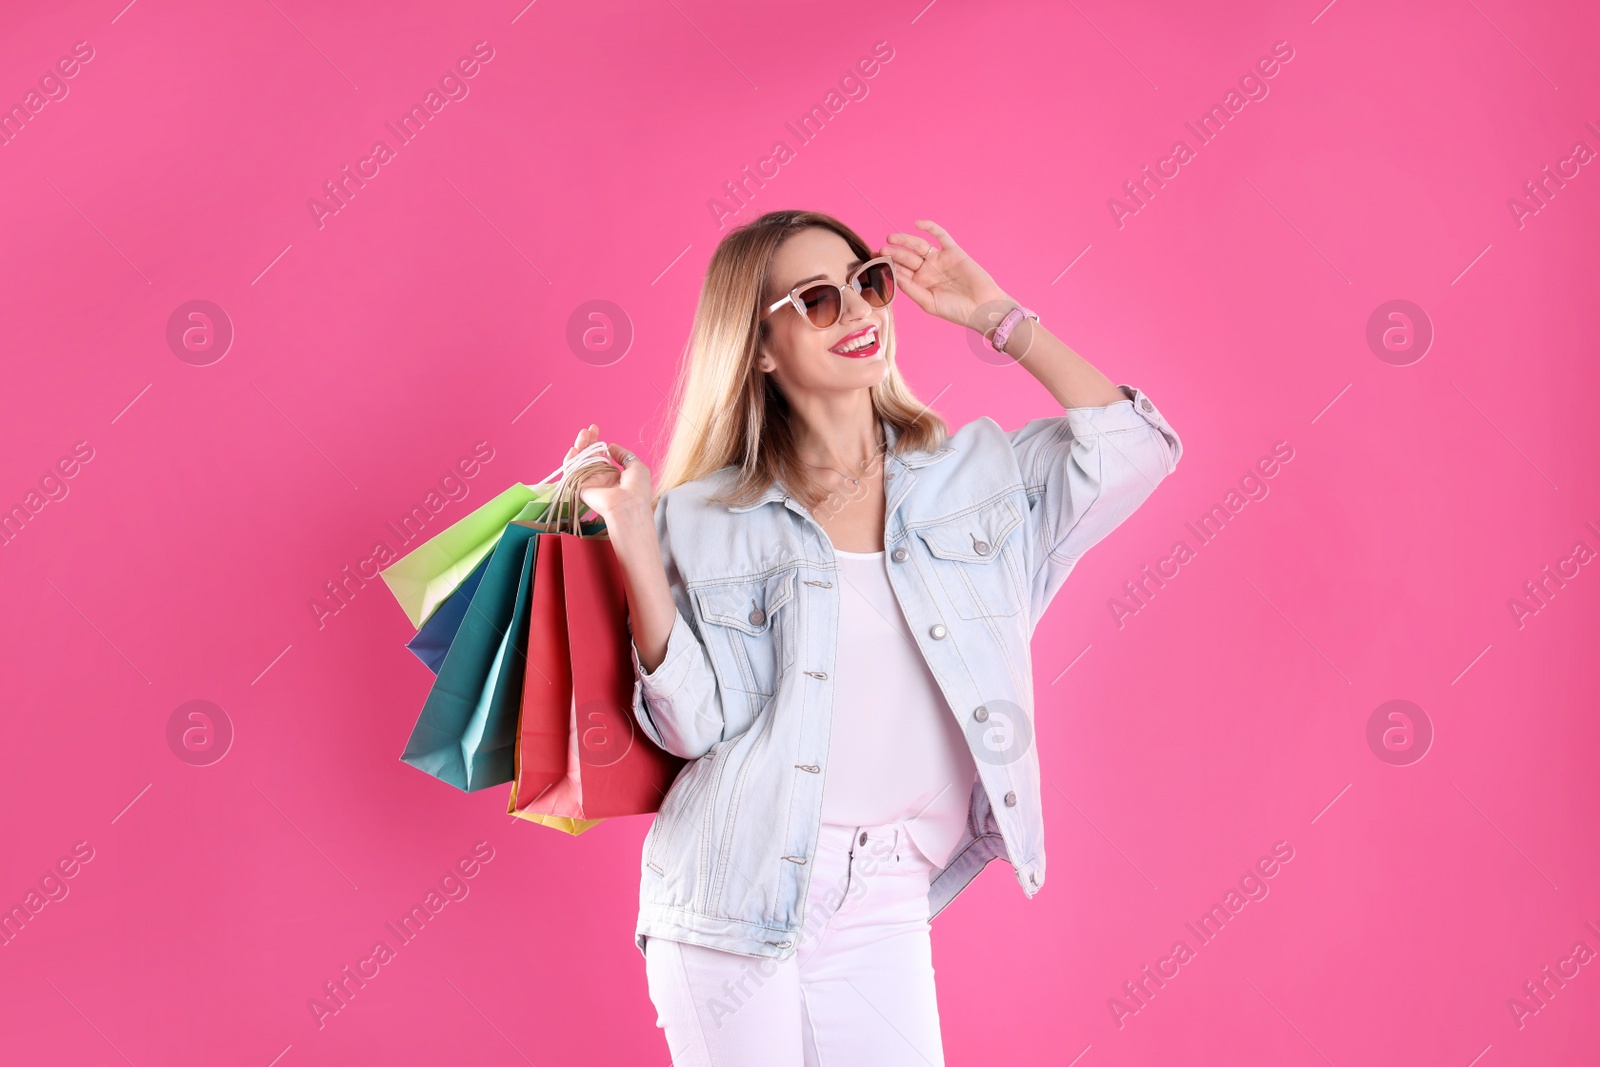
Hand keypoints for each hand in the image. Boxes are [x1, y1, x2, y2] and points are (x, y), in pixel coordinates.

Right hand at [565, 423, 651, 526]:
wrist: (628, 506)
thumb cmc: (637, 489)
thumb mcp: (636, 466)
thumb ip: (623, 454)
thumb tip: (611, 446)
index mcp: (613, 475)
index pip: (600, 455)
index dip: (596, 442)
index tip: (595, 429)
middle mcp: (599, 478)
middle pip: (588, 456)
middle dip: (587, 441)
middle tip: (588, 430)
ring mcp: (589, 482)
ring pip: (578, 461)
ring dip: (579, 446)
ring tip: (583, 435)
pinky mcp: (580, 487)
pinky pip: (571, 472)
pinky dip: (570, 460)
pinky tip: (574, 449)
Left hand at [878, 220, 1012, 330]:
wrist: (982, 307)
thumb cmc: (956, 310)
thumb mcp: (928, 302)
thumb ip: (911, 289)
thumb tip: (894, 275)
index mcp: (920, 284)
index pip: (900, 272)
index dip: (887, 267)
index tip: (874, 263)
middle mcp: (927, 271)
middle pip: (906, 258)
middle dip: (893, 253)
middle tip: (881, 251)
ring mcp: (940, 260)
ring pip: (918, 246)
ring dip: (905, 241)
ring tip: (891, 238)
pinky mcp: (953, 251)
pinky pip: (940, 236)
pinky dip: (930, 228)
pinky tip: (917, 224)